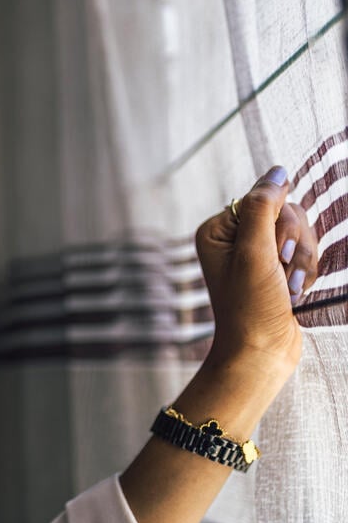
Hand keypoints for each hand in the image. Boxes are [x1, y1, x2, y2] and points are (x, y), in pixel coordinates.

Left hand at [193, 165, 317, 369]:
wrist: (262, 351)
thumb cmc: (250, 306)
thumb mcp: (254, 252)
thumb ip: (263, 207)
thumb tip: (277, 171)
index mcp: (217, 230)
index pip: (263, 199)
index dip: (279, 224)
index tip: (276, 254)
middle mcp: (234, 238)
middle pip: (285, 214)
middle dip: (293, 245)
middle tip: (283, 273)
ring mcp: (256, 253)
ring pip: (299, 233)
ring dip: (302, 260)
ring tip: (290, 287)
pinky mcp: (276, 268)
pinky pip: (305, 252)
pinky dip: (306, 270)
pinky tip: (294, 291)